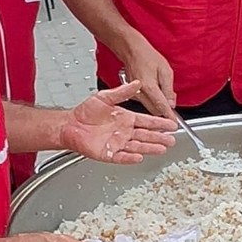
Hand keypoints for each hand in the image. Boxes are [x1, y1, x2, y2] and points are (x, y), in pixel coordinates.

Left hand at [59, 80, 176, 163]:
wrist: (70, 124)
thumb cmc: (85, 112)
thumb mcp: (104, 97)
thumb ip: (122, 92)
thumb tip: (136, 83)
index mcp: (126, 118)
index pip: (147, 121)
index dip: (159, 123)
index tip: (171, 123)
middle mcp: (124, 132)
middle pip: (146, 136)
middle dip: (159, 138)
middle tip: (172, 139)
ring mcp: (117, 143)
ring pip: (138, 146)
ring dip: (150, 148)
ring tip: (162, 148)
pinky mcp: (108, 153)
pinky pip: (122, 157)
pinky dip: (130, 157)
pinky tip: (139, 156)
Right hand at [119, 37, 176, 116]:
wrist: (132, 50)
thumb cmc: (148, 57)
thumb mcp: (165, 70)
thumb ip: (169, 89)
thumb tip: (171, 104)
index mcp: (149, 87)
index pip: (161, 106)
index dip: (169, 116)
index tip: (174, 123)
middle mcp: (139, 93)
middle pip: (155, 110)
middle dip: (165, 108)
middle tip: (172, 98)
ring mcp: (134, 94)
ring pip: (150, 107)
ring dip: (158, 104)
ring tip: (161, 89)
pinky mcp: (132, 94)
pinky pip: (145, 102)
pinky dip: (152, 100)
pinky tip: (154, 88)